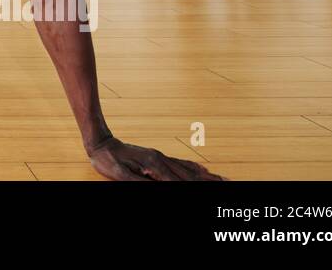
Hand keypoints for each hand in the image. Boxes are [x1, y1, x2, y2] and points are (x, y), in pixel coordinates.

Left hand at [88, 136, 226, 180]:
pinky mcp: (158, 157)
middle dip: (211, 181)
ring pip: (189, 168)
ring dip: (207, 175)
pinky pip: (181, 163)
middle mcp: (162, 160)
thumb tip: (157, 185)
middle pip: (191, 175)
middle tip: (230, 183)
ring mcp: (161, 158)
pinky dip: (195, 168)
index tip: (216, 190)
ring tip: (223, 179)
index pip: (182, 182)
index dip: (199, 187)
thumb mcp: (120, 175)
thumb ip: (139, 182)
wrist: (101, 142)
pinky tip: (202, 170)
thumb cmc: (108, 161)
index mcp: (155, 166)